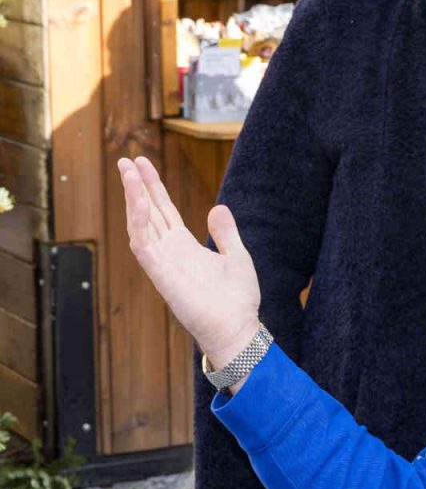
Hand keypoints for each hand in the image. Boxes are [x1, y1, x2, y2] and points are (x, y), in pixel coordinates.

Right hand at [117, 156, 260, 369]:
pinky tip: (138, 202)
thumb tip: (218, 208)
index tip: (142, 163)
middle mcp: (169, 251)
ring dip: (133, 198)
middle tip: (125, 160)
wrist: (236, 328)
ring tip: (129, 172)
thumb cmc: (236, 300)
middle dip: (136, 186)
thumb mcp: (237, 256)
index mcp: (185, 246)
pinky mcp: (160, 275)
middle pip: (147, 212)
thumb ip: (226, 232)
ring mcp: (162, 262)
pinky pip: (143, 245)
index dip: (153, 187)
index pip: (163, 210)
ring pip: (140, 224)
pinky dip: (139, 223)